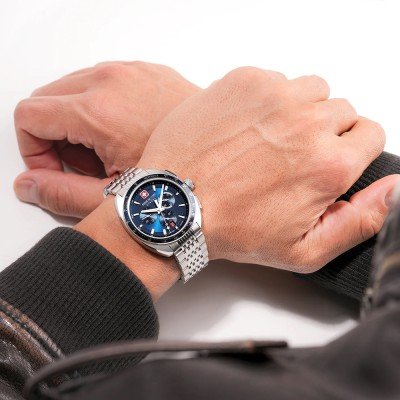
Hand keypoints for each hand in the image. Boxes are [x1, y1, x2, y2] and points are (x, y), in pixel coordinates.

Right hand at [13, 61, 198, 216]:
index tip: (56, 169)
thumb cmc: (178, 179)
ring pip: (76, 88)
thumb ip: (61, 193)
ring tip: (112, 152)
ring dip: (80, 121)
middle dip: (56, 135)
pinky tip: (129, 135)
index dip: (33, 149)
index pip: (29, 116)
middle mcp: (113, 80)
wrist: (224, 163)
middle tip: (87, 165)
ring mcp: (133, 71)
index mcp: (97, 110)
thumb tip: (28, 184)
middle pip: (49, 98)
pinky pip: (107, 81)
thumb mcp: (112, 198)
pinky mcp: (150, 71)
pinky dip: (104, 106)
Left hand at [136, 67, 398, 272]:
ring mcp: (274, 95)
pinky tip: (247, 127)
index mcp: (327, 163)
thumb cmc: (231, 228)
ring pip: (312, 91)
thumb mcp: (303, 249)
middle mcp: (307, 122)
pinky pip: (276, 80)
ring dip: (299, 112)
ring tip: (269, 140)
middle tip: (290, 156)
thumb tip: (393, 189)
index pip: (369, 135)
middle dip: (324, 132)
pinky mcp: (244, 80)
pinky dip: (268, 100)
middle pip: (341, 111)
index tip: (327, 160)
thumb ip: (360, 220)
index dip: (349, 149)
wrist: (175, 203)